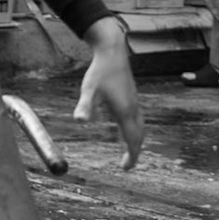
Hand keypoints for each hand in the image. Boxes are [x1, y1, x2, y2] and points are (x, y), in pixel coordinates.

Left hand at [73, 17, 143, 169]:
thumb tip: (79, 121)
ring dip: (135, 140)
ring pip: (139, 127)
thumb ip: (85, 105)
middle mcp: (133, 108)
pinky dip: (133, 129)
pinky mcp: (130, 97)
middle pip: (138, 135)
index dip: (131, 155)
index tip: (126, 168)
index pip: (132, 139)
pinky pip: (135, 119)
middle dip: (134, 151)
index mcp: (125, 111)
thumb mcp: (89, 89)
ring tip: (128, 151)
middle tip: (127, 165)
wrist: (112, 51)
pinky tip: (123, 129)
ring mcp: (133, 102)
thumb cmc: (99, 70)